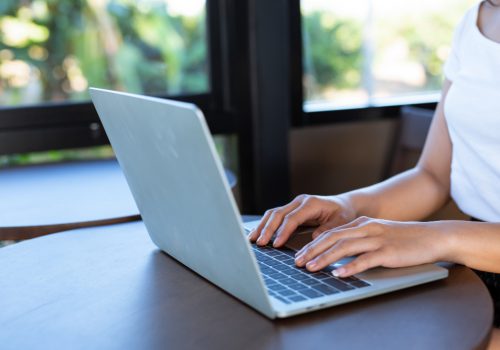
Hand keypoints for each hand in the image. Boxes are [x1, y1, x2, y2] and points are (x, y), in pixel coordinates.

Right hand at [248, 194, 356, 246]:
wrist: (344, 205)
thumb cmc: (343, 215)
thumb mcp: (341, 222)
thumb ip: (328, 230)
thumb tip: (314, 239)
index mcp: (311, 204)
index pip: (292, 218)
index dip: (283, 231)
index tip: (276, 244)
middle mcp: (299, 201)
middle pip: (278, 214)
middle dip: (267, 229)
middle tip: (260, 243)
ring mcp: (293, 204)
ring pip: (273, 213)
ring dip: (262, 226)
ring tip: (252, 240)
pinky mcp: (290, 209)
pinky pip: (274, 216)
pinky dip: (265, 224)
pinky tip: (258, 234)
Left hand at [294, 216, 454, 276]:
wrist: (434, 237)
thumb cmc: (406, 239)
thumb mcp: (379, 234)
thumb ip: (360, 240)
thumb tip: (339, 255)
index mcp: (363, 224)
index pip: (331, 233)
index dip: (313, 244)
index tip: (300, 255)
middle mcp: (367, 228)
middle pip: (333, 238)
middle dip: (312, 250)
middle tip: (297, 262)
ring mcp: (378, 239)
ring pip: (345, 247)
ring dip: (325, 258)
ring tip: (311, 268)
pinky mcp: (389, 251)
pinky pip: (365, 260)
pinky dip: (350, 267)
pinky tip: (338, 274)